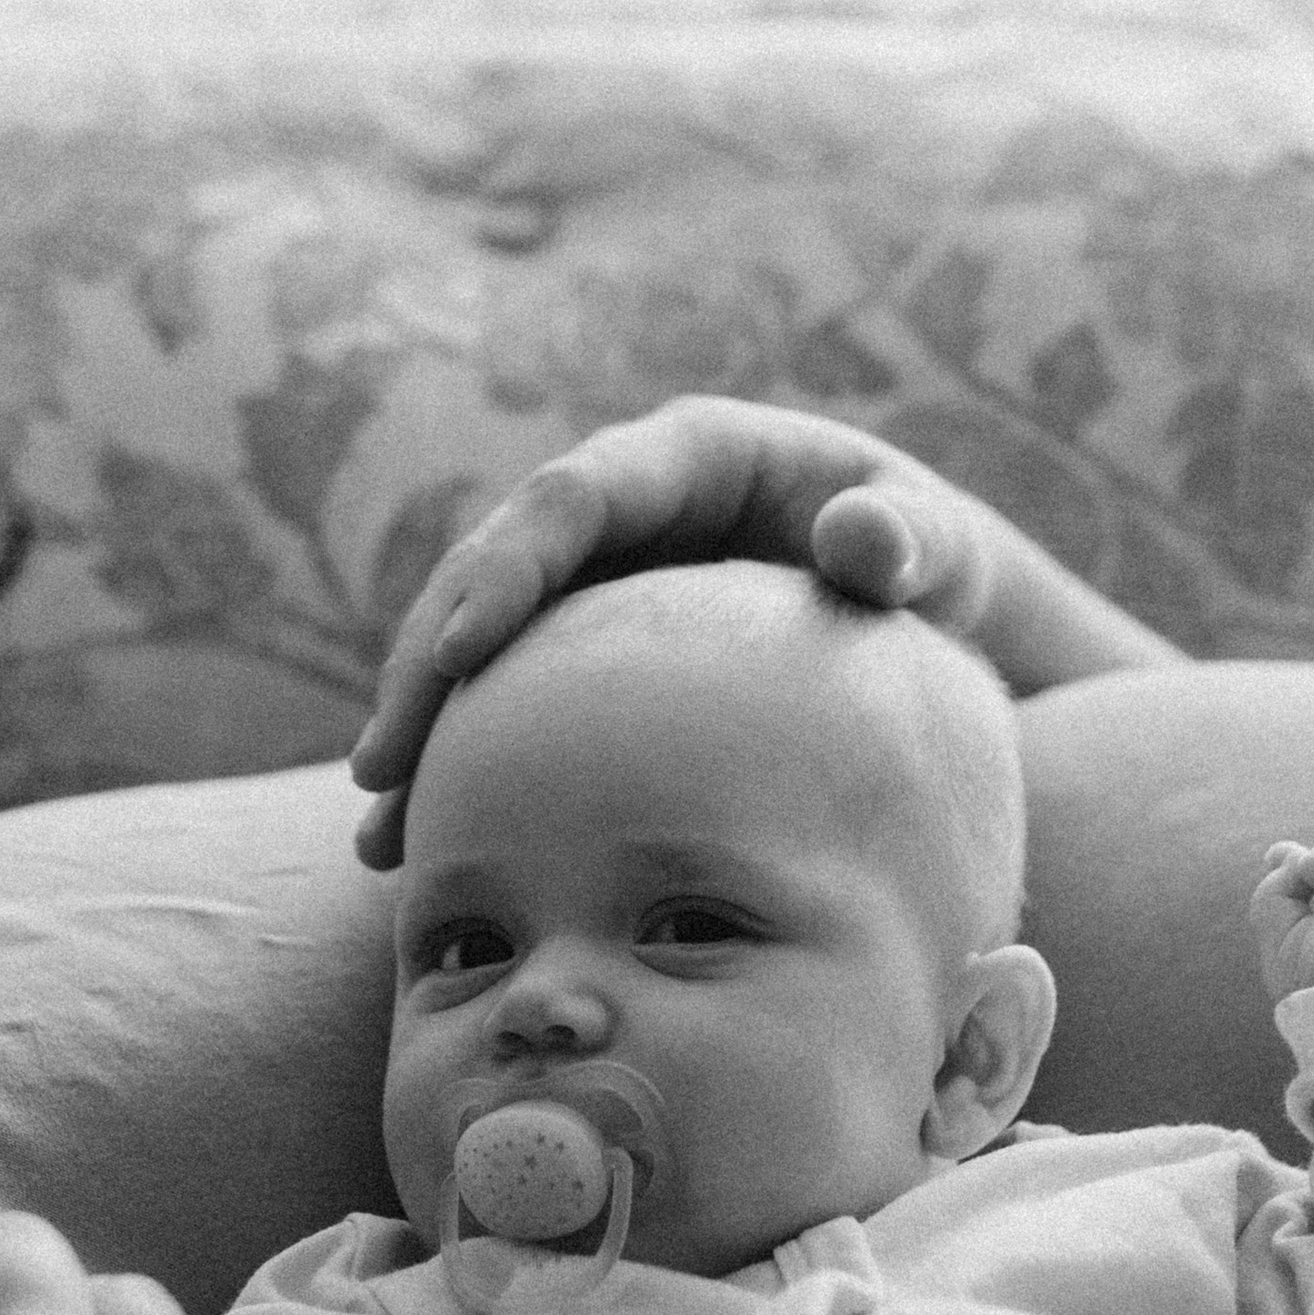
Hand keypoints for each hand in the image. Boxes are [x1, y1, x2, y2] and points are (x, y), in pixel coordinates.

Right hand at [347, 393, 1180, 862]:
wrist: (926, 616)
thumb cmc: (932, 567)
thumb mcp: (933, 548)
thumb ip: (906, 540)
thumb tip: (859, 537)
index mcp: (687, 457)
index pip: (571, 498)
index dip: (506, 566)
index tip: (461, 647)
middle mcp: (618, 509)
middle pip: (490, 575)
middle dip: (428, 666)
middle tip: (386, 765)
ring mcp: (590, 584)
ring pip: (475, 650)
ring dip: (422, 735)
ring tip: (380, 834)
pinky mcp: (582, 652)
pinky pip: (505, 707)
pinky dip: (463, 774)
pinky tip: (414, 857)